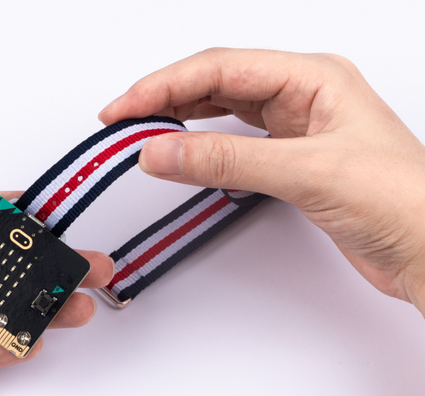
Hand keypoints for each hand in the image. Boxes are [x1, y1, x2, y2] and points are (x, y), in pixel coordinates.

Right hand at [99, 48, 424, 312]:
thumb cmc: (404, 201)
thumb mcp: (306, 172)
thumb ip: (226, 160)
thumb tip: (161, 151)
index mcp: (313, 77)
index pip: (220, 69)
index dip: (164, 85)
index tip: (126, 107)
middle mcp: (303, 96)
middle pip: (215, 83)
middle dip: (165, 98)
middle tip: (122, 119)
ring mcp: (296, 128)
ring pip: (222, 110)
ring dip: (180, 120)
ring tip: (142, 131)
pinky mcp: (291, 160)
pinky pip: (233, 142)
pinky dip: (202, 147)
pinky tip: (183, 151)